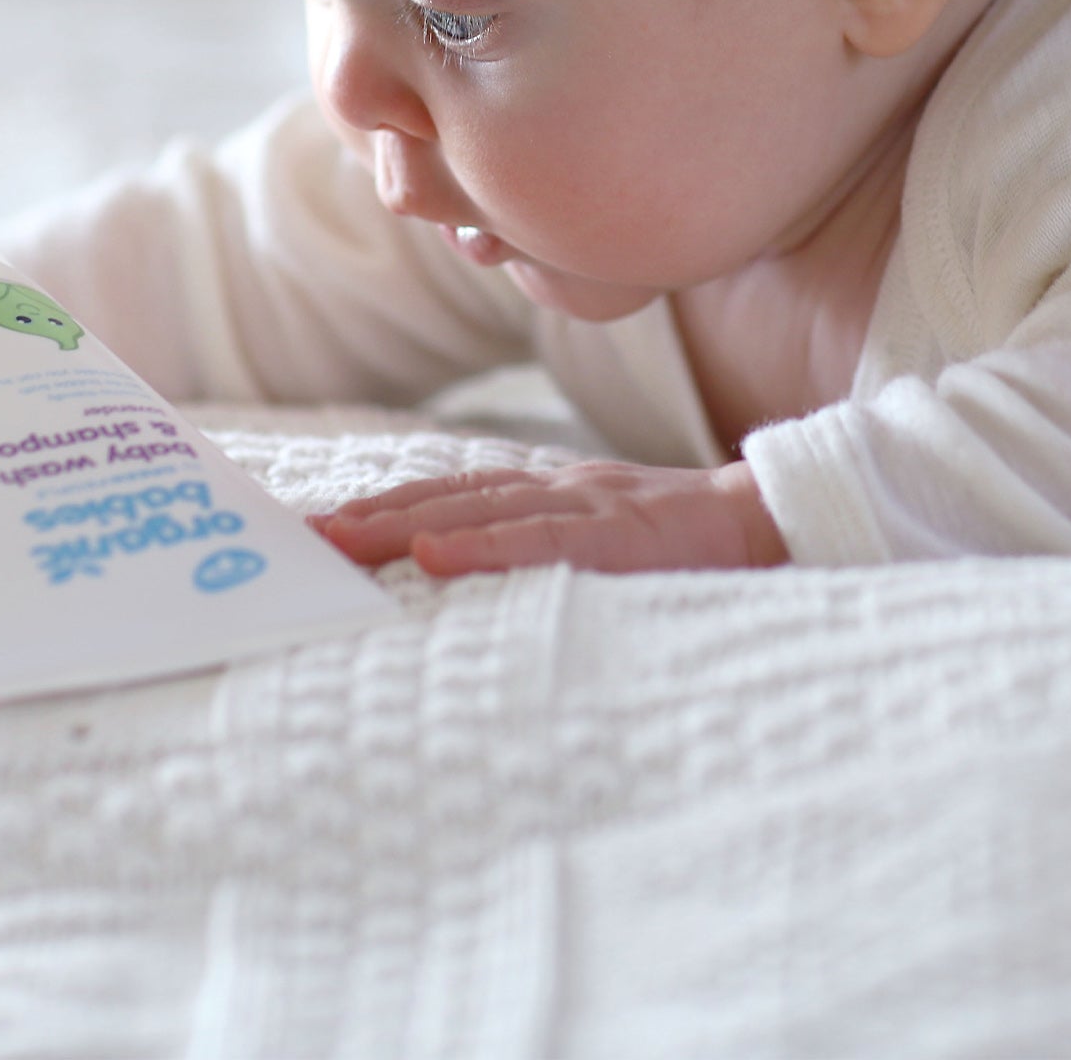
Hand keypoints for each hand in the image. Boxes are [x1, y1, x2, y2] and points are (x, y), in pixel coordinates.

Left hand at [309, 459, 788, 576]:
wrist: (771, 518)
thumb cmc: (683, 543)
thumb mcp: (602, 541)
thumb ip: (547, 549)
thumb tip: (475, 583)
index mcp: (548, 492)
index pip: (449, 493)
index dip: (382, 505)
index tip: (318, 526)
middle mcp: (554, 487)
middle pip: (444, 496)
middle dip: (368, 515)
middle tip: (299, 536)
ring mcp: (583, 503)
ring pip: (475, 509)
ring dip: (400, 522)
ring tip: (341, 539)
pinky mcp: (617, 531)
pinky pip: (539, 538)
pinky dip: (482, 545)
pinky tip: (432, 554)